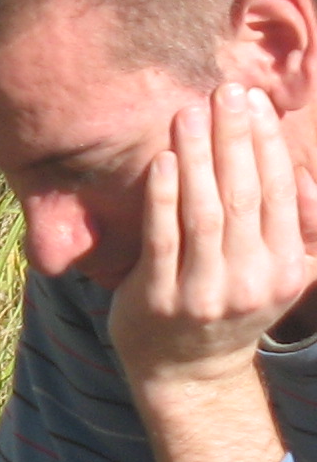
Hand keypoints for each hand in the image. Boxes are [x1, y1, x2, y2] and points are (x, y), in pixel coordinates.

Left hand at [110, 83, 315, 461]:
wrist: (187, 370)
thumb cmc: (231, 304)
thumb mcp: (281, 274)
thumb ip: (299, 230)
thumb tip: (305, 173)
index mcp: (286, 268)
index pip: (281, 193)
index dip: (267, 144)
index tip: (254, 101)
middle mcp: (252, 279)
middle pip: (246, 195)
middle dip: (235, 138)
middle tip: (224, 91)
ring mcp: (205, 291)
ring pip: (205, 211)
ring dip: (198, 157)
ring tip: (189, 113)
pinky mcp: (160, 297)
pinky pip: (164, 238)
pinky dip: (163, 196)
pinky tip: (162, 160)